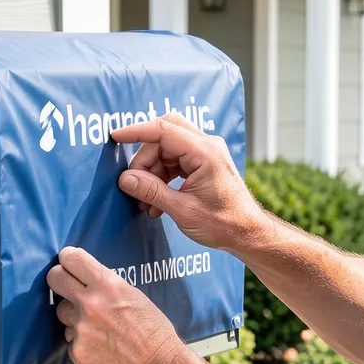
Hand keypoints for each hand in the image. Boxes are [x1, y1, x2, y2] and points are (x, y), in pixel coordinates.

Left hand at [46, 246, 192, 363]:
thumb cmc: (154, 333)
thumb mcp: (134, 296)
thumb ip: (107, 286)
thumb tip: (86, 281)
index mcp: (107, 285)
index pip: (72, 259)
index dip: (68, 258)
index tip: (67, 261)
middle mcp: (89, 304)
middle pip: (55, 279)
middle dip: (60, 280)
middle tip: (66, 286)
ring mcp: (80, 330)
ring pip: (63, 314)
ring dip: (74, 317)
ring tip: (98, 328)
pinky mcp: (77, 353)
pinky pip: (71, 341)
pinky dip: (83, 343)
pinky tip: (101, 348)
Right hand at [111, 112, 264, 252]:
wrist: (248, 234)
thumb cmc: (223, 224)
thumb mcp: (182, 210)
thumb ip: (152, 191)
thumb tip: (125, 179)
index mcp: (205, 152)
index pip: (164, 130)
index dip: (137, 131)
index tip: (116, 137)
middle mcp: (208, 146)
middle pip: (164, 136)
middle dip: (145, 159)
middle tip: (134, 184)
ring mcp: (207, 153)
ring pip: (167, 149)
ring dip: (152, 172)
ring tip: (145, 201)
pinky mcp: (205, 164)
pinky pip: (175, 161)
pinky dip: (162, 177)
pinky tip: (156, 202)